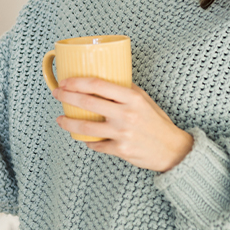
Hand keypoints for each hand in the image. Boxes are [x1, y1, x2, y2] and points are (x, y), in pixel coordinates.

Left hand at [52, 79, 193, 172]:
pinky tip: (82, 138)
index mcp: (132, 98)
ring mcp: (122, 133)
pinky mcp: (121, 150)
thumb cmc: (157, 122)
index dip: (78, 82)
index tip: (66, 81)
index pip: (99, 85)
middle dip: (67, 97)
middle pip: (88, 103)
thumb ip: (126, 90)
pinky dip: (87, 142)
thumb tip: (105, 79)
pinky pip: (96, 145)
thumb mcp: (144, 100)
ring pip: (86, 128)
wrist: (172, 149)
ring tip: (60, 119)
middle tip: (57, 94)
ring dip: (69, 123)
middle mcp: (125, 115)